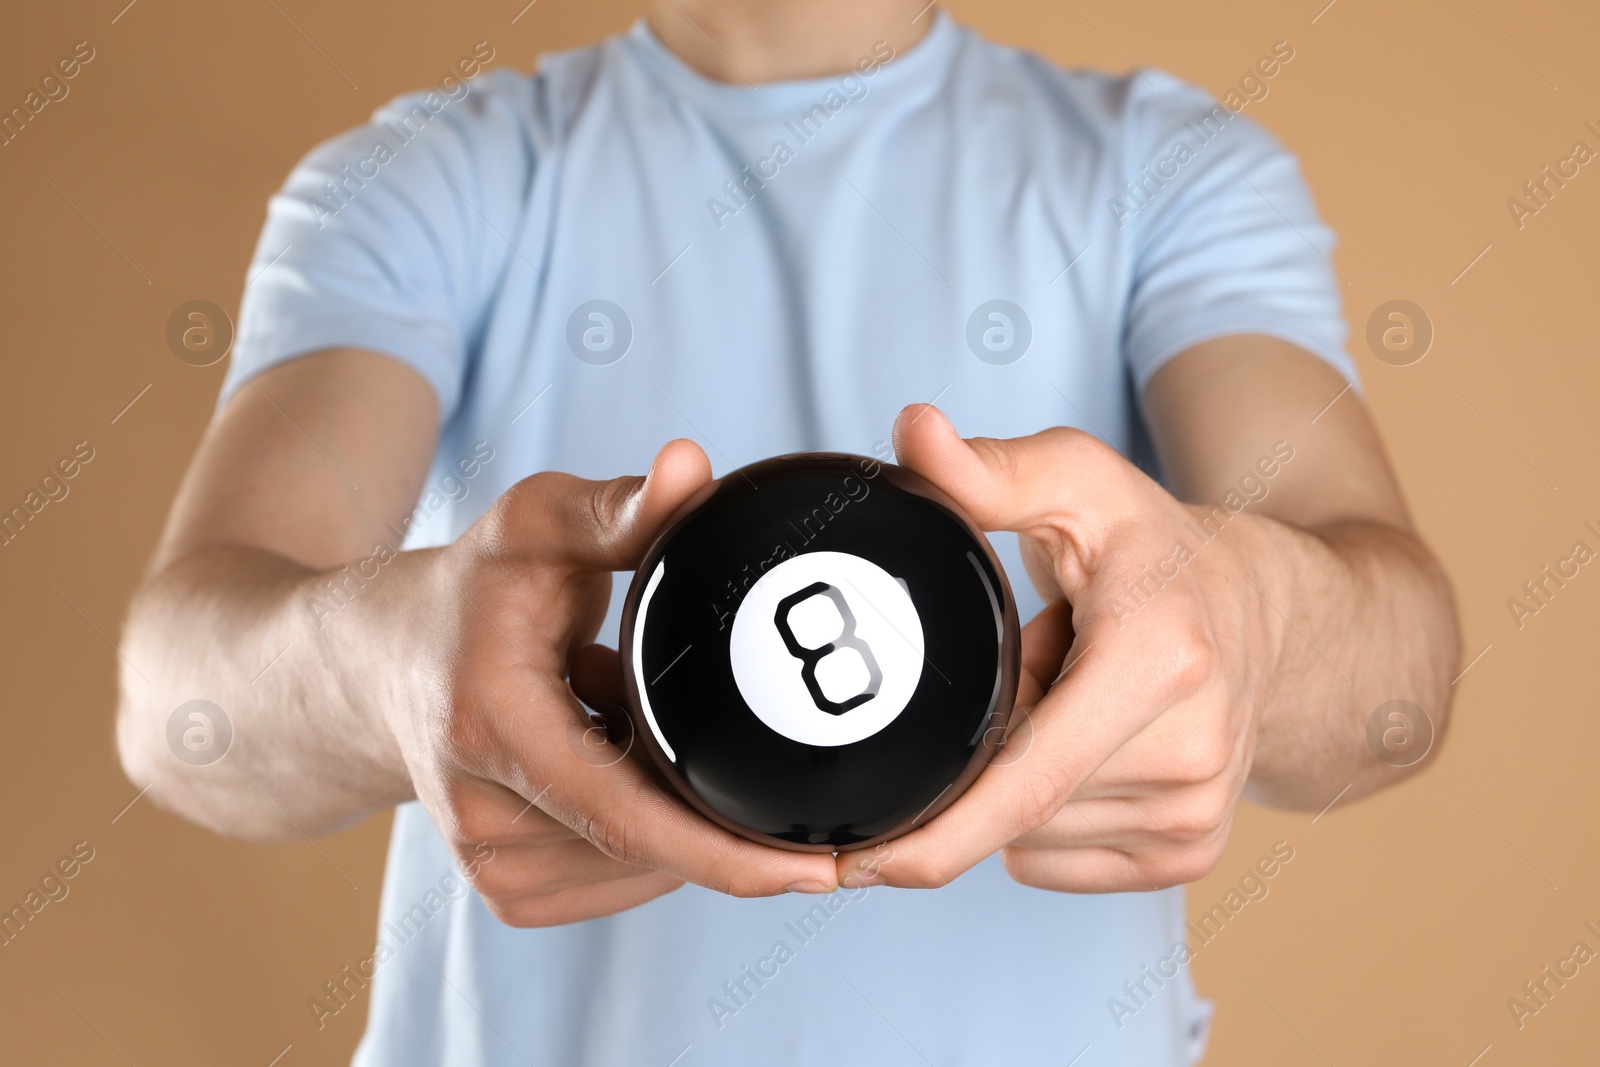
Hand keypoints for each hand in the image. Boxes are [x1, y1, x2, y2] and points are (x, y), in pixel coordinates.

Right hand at [392, 439, 839, 926]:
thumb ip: (617, 508)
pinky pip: (613, 882)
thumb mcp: (535, 526)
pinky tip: (631, 766)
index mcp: (492, 727)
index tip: (815, 867)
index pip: (624, 815)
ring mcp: (486, 864)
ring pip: (636, 872)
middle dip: (724, 823)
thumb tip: (692, 465)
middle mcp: (479, 815)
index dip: (723, 851)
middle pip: (646, 849)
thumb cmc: (467, 588)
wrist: (374, 666)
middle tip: (777, 766)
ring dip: (680, 819)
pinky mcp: (500, 887)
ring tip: (654, 729)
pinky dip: (648, 836)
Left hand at [835, 406, 1287, 892]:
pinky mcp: (1190, 853)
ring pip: (1029, 839)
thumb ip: (991, 468)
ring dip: (1013, 778)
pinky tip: (1081, 744)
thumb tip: (911, 430)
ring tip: (1065, 697)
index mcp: (1162, 664)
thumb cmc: (1162, 548)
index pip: (1023, 783)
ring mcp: (1196, 816)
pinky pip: (1056, 862)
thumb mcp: (1081, 482)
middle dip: (979, 751)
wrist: (1274, 615)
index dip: (931, 833)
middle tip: (1027, 667)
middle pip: (1013, 807)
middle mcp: (1191, 754)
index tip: (849, 859)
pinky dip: (1041, 815)